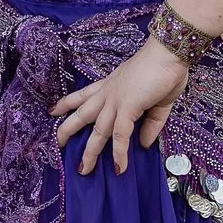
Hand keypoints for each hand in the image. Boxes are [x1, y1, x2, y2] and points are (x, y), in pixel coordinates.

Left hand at [53, 38, 189, 174]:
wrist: (169, 53)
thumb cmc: (165, 69)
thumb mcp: (157, 101)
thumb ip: (151, 123)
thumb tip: (143, 144)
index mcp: (111, 86)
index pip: (84, 95)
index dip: (67, 103)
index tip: (53, 111)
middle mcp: (108, 93)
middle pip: (82, 114)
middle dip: (67, 129)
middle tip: (55, 144)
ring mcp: (115, 100)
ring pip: (97, 130)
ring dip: (90, 151)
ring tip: (83, 170)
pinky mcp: (128, 106)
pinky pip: (120, 134)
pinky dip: (119, 152)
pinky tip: (118, 167)